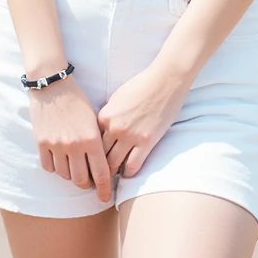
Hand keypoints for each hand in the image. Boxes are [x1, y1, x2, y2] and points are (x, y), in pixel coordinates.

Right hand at [28, 75, 112, 203]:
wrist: (53, 84)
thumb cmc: (77, 99)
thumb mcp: (94, 118)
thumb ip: (98, 142)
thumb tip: (104, 164)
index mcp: (91, 139)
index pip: (101, 174)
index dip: (104, 190)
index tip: (105, 198)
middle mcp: (74, 145)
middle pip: (81, 180)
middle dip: (87, 185)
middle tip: (89, 182)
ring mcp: (56, 145)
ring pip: (64, 175)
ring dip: (71, 175)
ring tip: (74, 167)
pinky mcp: (41, 143)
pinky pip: (49, 167)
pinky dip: (55, 167)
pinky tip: (60, 160)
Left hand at [97, 62, 190, 178]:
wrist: (165, 80)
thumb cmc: (142, 85)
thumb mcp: (117, 97)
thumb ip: (109, 115)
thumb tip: (104, 130)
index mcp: (105, 116)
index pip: (92, 141)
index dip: (92, 152)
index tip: (93, 159)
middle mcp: (114, 128)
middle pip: (100, 155)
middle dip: (99, 166)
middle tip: (99, 175)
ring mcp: (130, 136)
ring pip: (113, 164)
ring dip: (113, 173)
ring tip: (113, 177)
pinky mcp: (146, 142)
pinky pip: (132, 166)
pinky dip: (128, 173)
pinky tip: (128, 172)